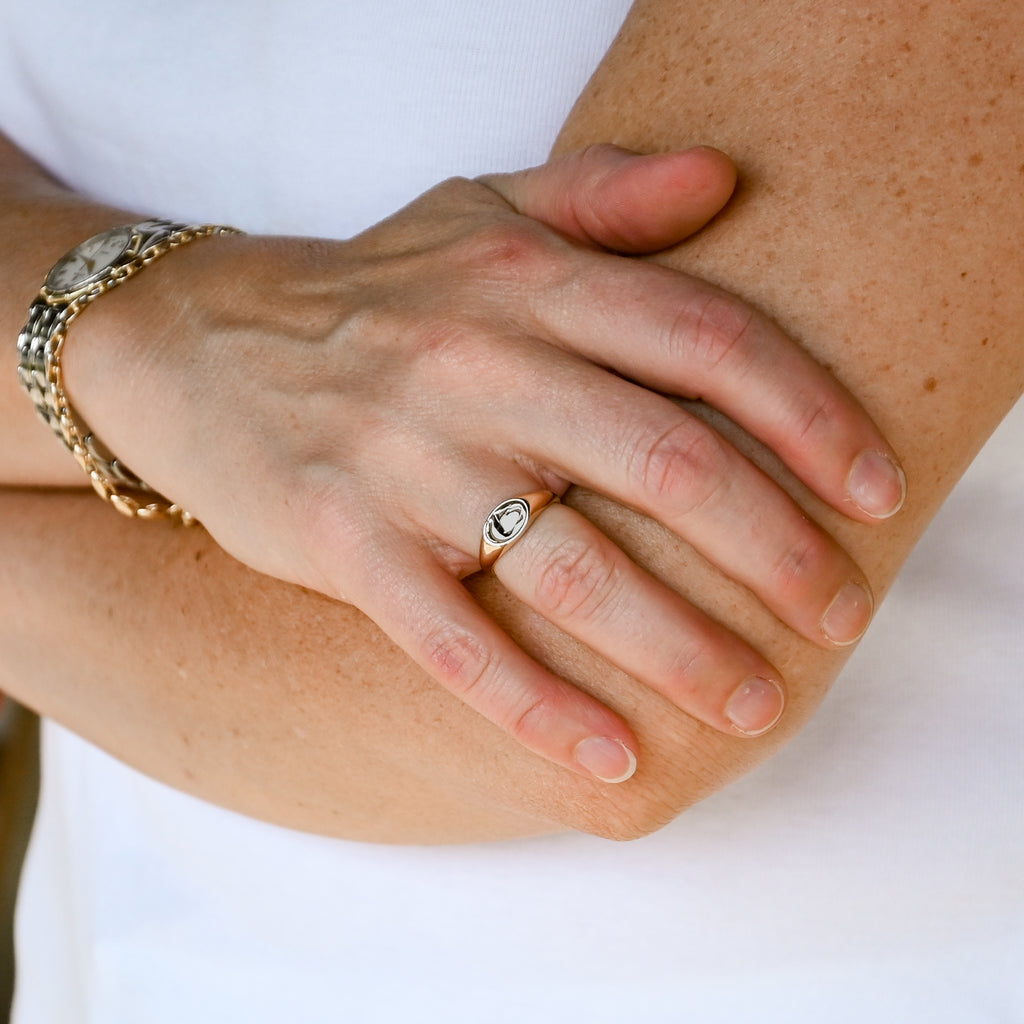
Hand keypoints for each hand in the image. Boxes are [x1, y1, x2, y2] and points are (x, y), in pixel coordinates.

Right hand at [64, 145, 904, 782]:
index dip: (809, 415)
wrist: (198, 343)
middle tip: (840, 616)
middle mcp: (477, 367)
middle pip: (665, 462)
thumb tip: (724, 177)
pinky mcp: (342, 544)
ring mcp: (406, 461)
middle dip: (777, 548)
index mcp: (528, 284)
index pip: (705, 340)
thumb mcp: (479, 211)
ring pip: (575, 568)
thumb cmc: (369, 293)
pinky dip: (540, 710)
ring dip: (681, 649)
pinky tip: (612, 761)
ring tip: (757, 705)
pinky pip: (458, 645)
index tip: (874, 489)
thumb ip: (603, 193)